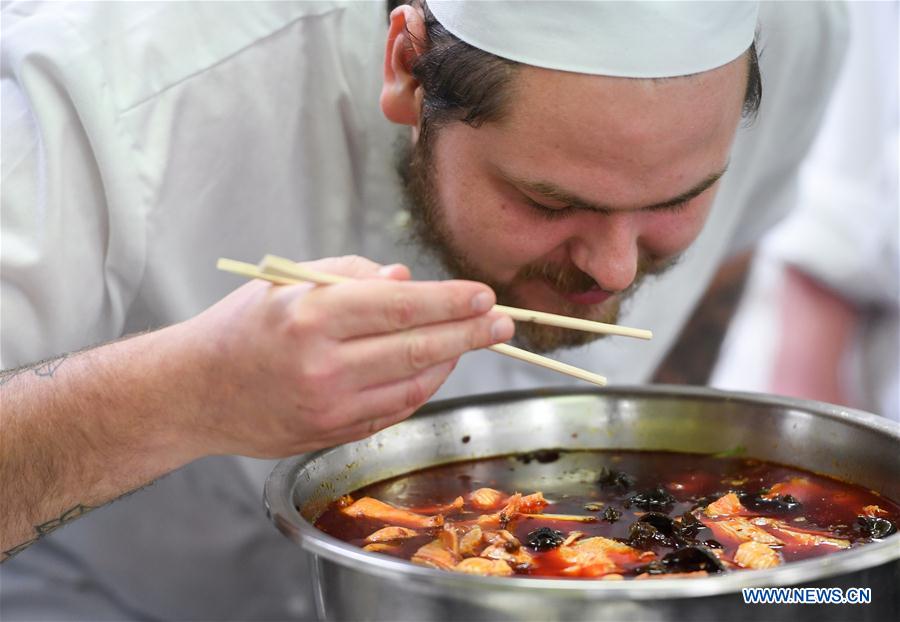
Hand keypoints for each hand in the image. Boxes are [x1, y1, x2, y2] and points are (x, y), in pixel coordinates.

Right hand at [174, 255, 514, 457]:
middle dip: (469, 334)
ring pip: (412, 385)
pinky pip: (393, 411)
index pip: (401, 306)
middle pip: (417, 348)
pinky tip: (435, 368)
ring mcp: (329, 407)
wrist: (193, 392)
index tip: (484, 295)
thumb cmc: (240, 328)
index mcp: (311, 315)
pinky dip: (420, 388)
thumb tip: (407, 278)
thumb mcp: (287, 282)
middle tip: (504, 324)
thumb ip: (351, 273)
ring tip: (470, 340)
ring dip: (449, 361)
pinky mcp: (330, 434)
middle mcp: (323, 365)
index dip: (450, 301)